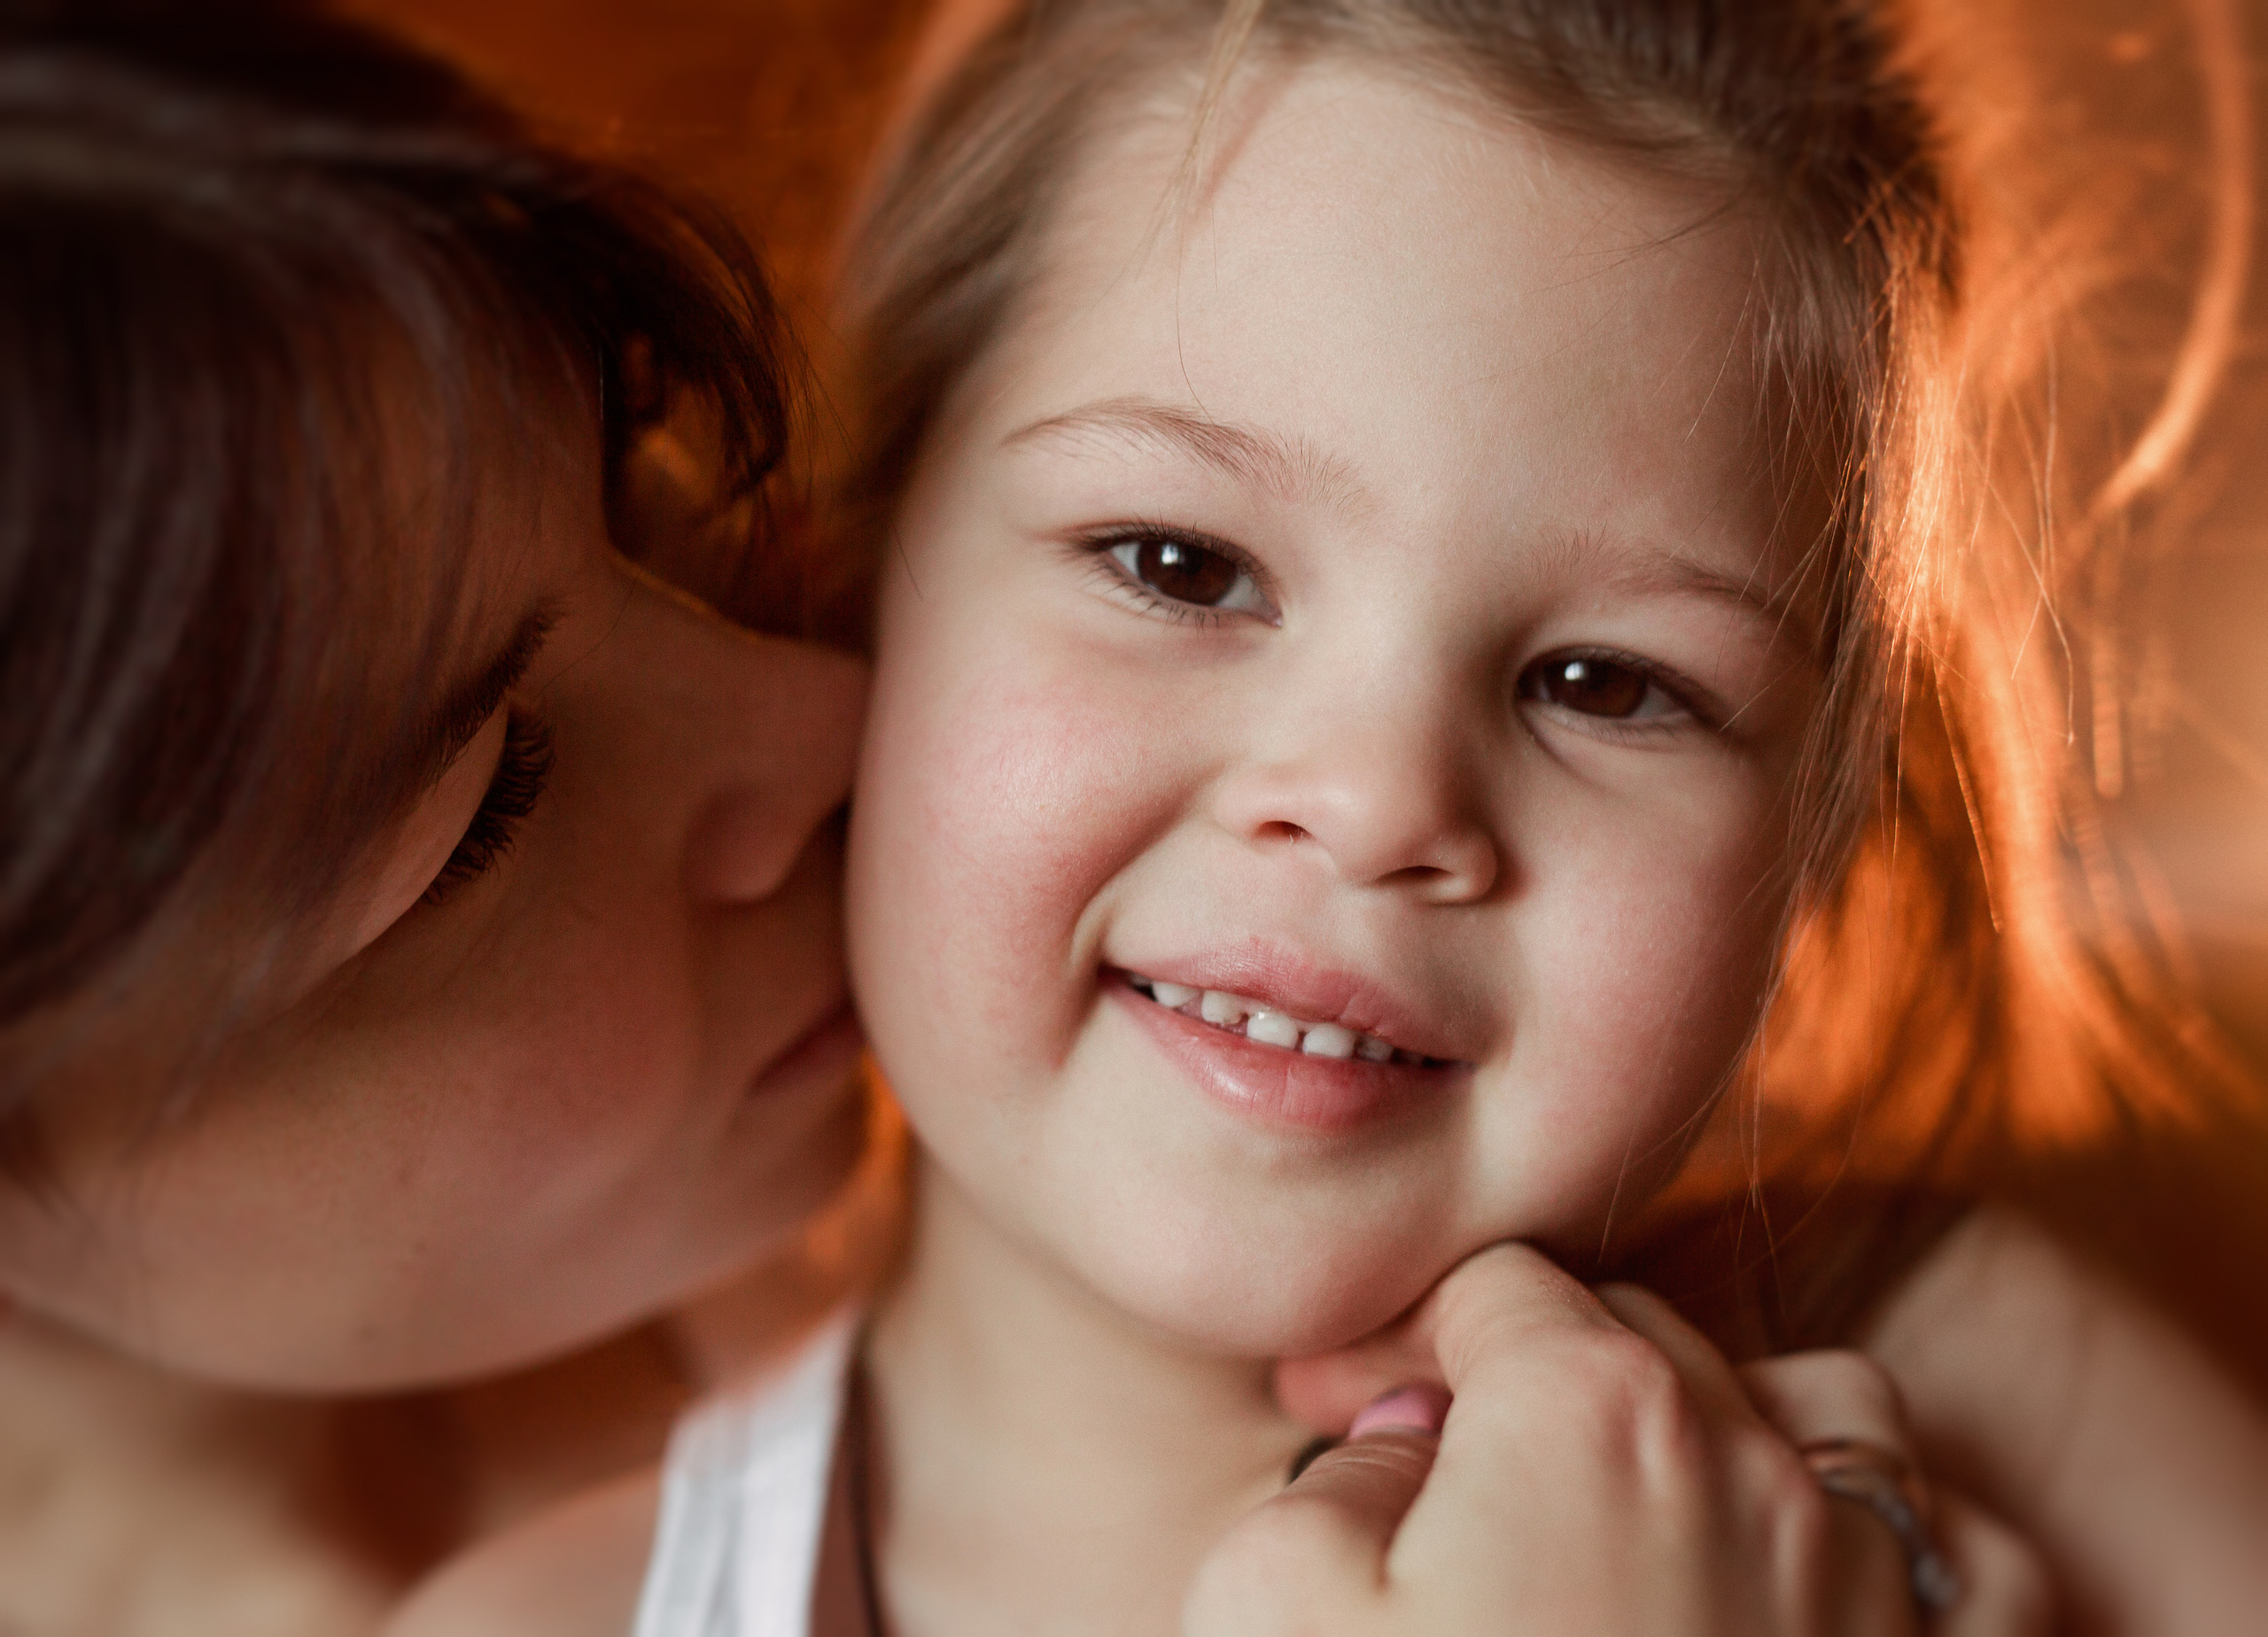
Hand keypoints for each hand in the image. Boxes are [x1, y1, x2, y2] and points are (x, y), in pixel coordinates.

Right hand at [1184, 1243, 2051, 1635]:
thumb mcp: (1276, 1609)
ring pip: (1825, 1412)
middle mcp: (1754, 1460)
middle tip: (1456, 1482)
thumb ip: (1337, 1477)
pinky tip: (1823, 1586)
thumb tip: (1408, 1439)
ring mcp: (1875, 1580)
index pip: (1497, 1289)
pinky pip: (1967, 1553)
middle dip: (1542, 1382)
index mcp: (1592, 1408)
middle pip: (1643, 1338)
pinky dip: (1906, 1541)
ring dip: (1735, 1427)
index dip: (1408, 1342)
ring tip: (1648, 1514)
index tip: (1348, 1409)